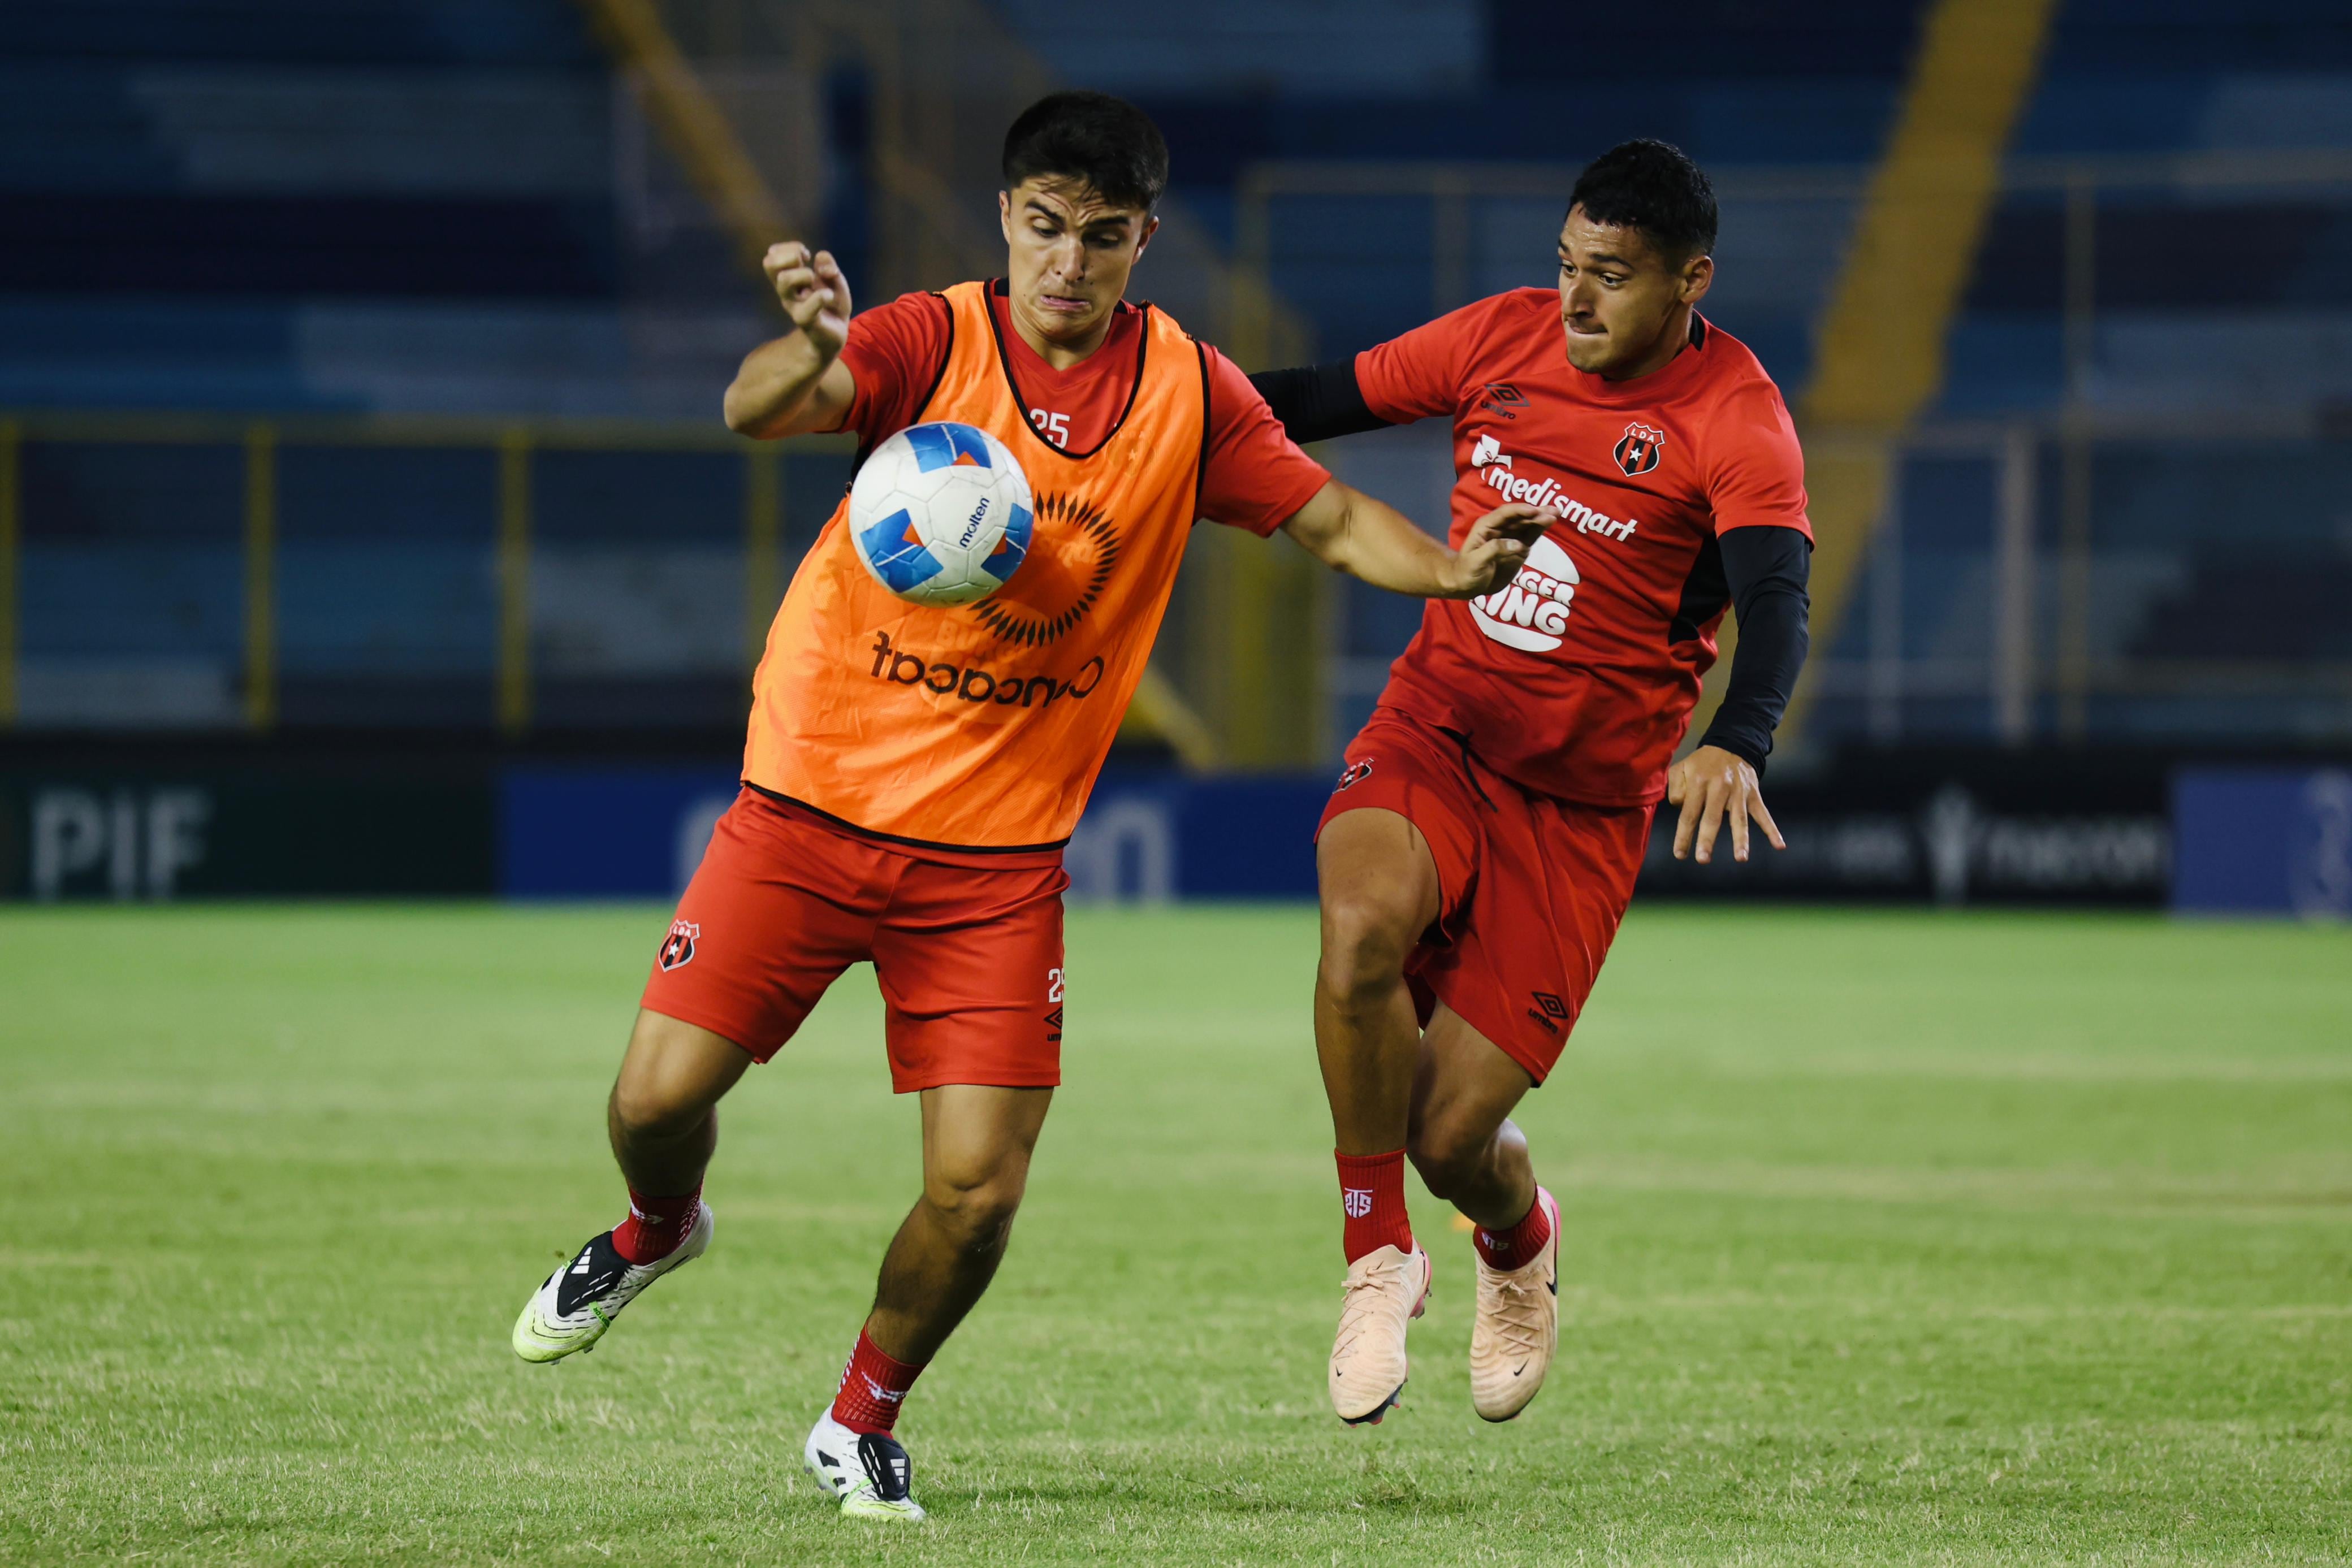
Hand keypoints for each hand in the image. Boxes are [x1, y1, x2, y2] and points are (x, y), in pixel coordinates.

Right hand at [763, 242, 851, 359]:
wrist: (835, 335)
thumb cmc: (831, 304)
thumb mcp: (834, 279)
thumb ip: (828, 265)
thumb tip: (819, 257)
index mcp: (790, 278)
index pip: (772, 255)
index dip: (790, 248)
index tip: (806, 256)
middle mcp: (786, 291)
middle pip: (769, 264)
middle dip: (791, 256)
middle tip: (808, 267)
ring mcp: (793, 305)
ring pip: (784, 280)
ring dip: (804, 274)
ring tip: (815, 282)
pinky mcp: (805, 321)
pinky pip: (806, 307)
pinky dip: (821, 296)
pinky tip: (829, 296)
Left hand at [1441, 504, 1556, 596]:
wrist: (1466, 585)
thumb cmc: (1466, 572)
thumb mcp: (1476, 562)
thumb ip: (1495, 550)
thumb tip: (1519, 545)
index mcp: (1486, 526)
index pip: (1505, 514)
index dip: (1520, 511)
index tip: (1534, 511)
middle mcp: (1500, 528)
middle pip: (1519, 517)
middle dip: (1536, 513)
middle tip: (1553, 510)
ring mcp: (1510, 538)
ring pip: (1527, 525)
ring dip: (1541, 518)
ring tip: (1556, 513)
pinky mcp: (1518, 549)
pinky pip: (1530, 536)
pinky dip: (1540, 529)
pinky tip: (1550, 523)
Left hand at [1666, 744, 1784, 864]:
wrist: (1732, 744)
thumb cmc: (1702, 763)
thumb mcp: (1681, 768)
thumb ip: (1675, 789)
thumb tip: (1680, 809)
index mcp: (1699, 782)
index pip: (1689, 813)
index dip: (1684, 835)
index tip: (1680, 854)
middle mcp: (1720, 787)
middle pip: (1712, 817)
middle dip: (1707, 839)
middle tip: (1703, 859)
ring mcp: (1739, 792)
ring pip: (1739, 818)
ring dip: (1741, 839)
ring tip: (1741, 858)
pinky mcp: (1754, 794)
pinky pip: (1763, 814)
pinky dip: (1772, 830)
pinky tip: (1779, 845)